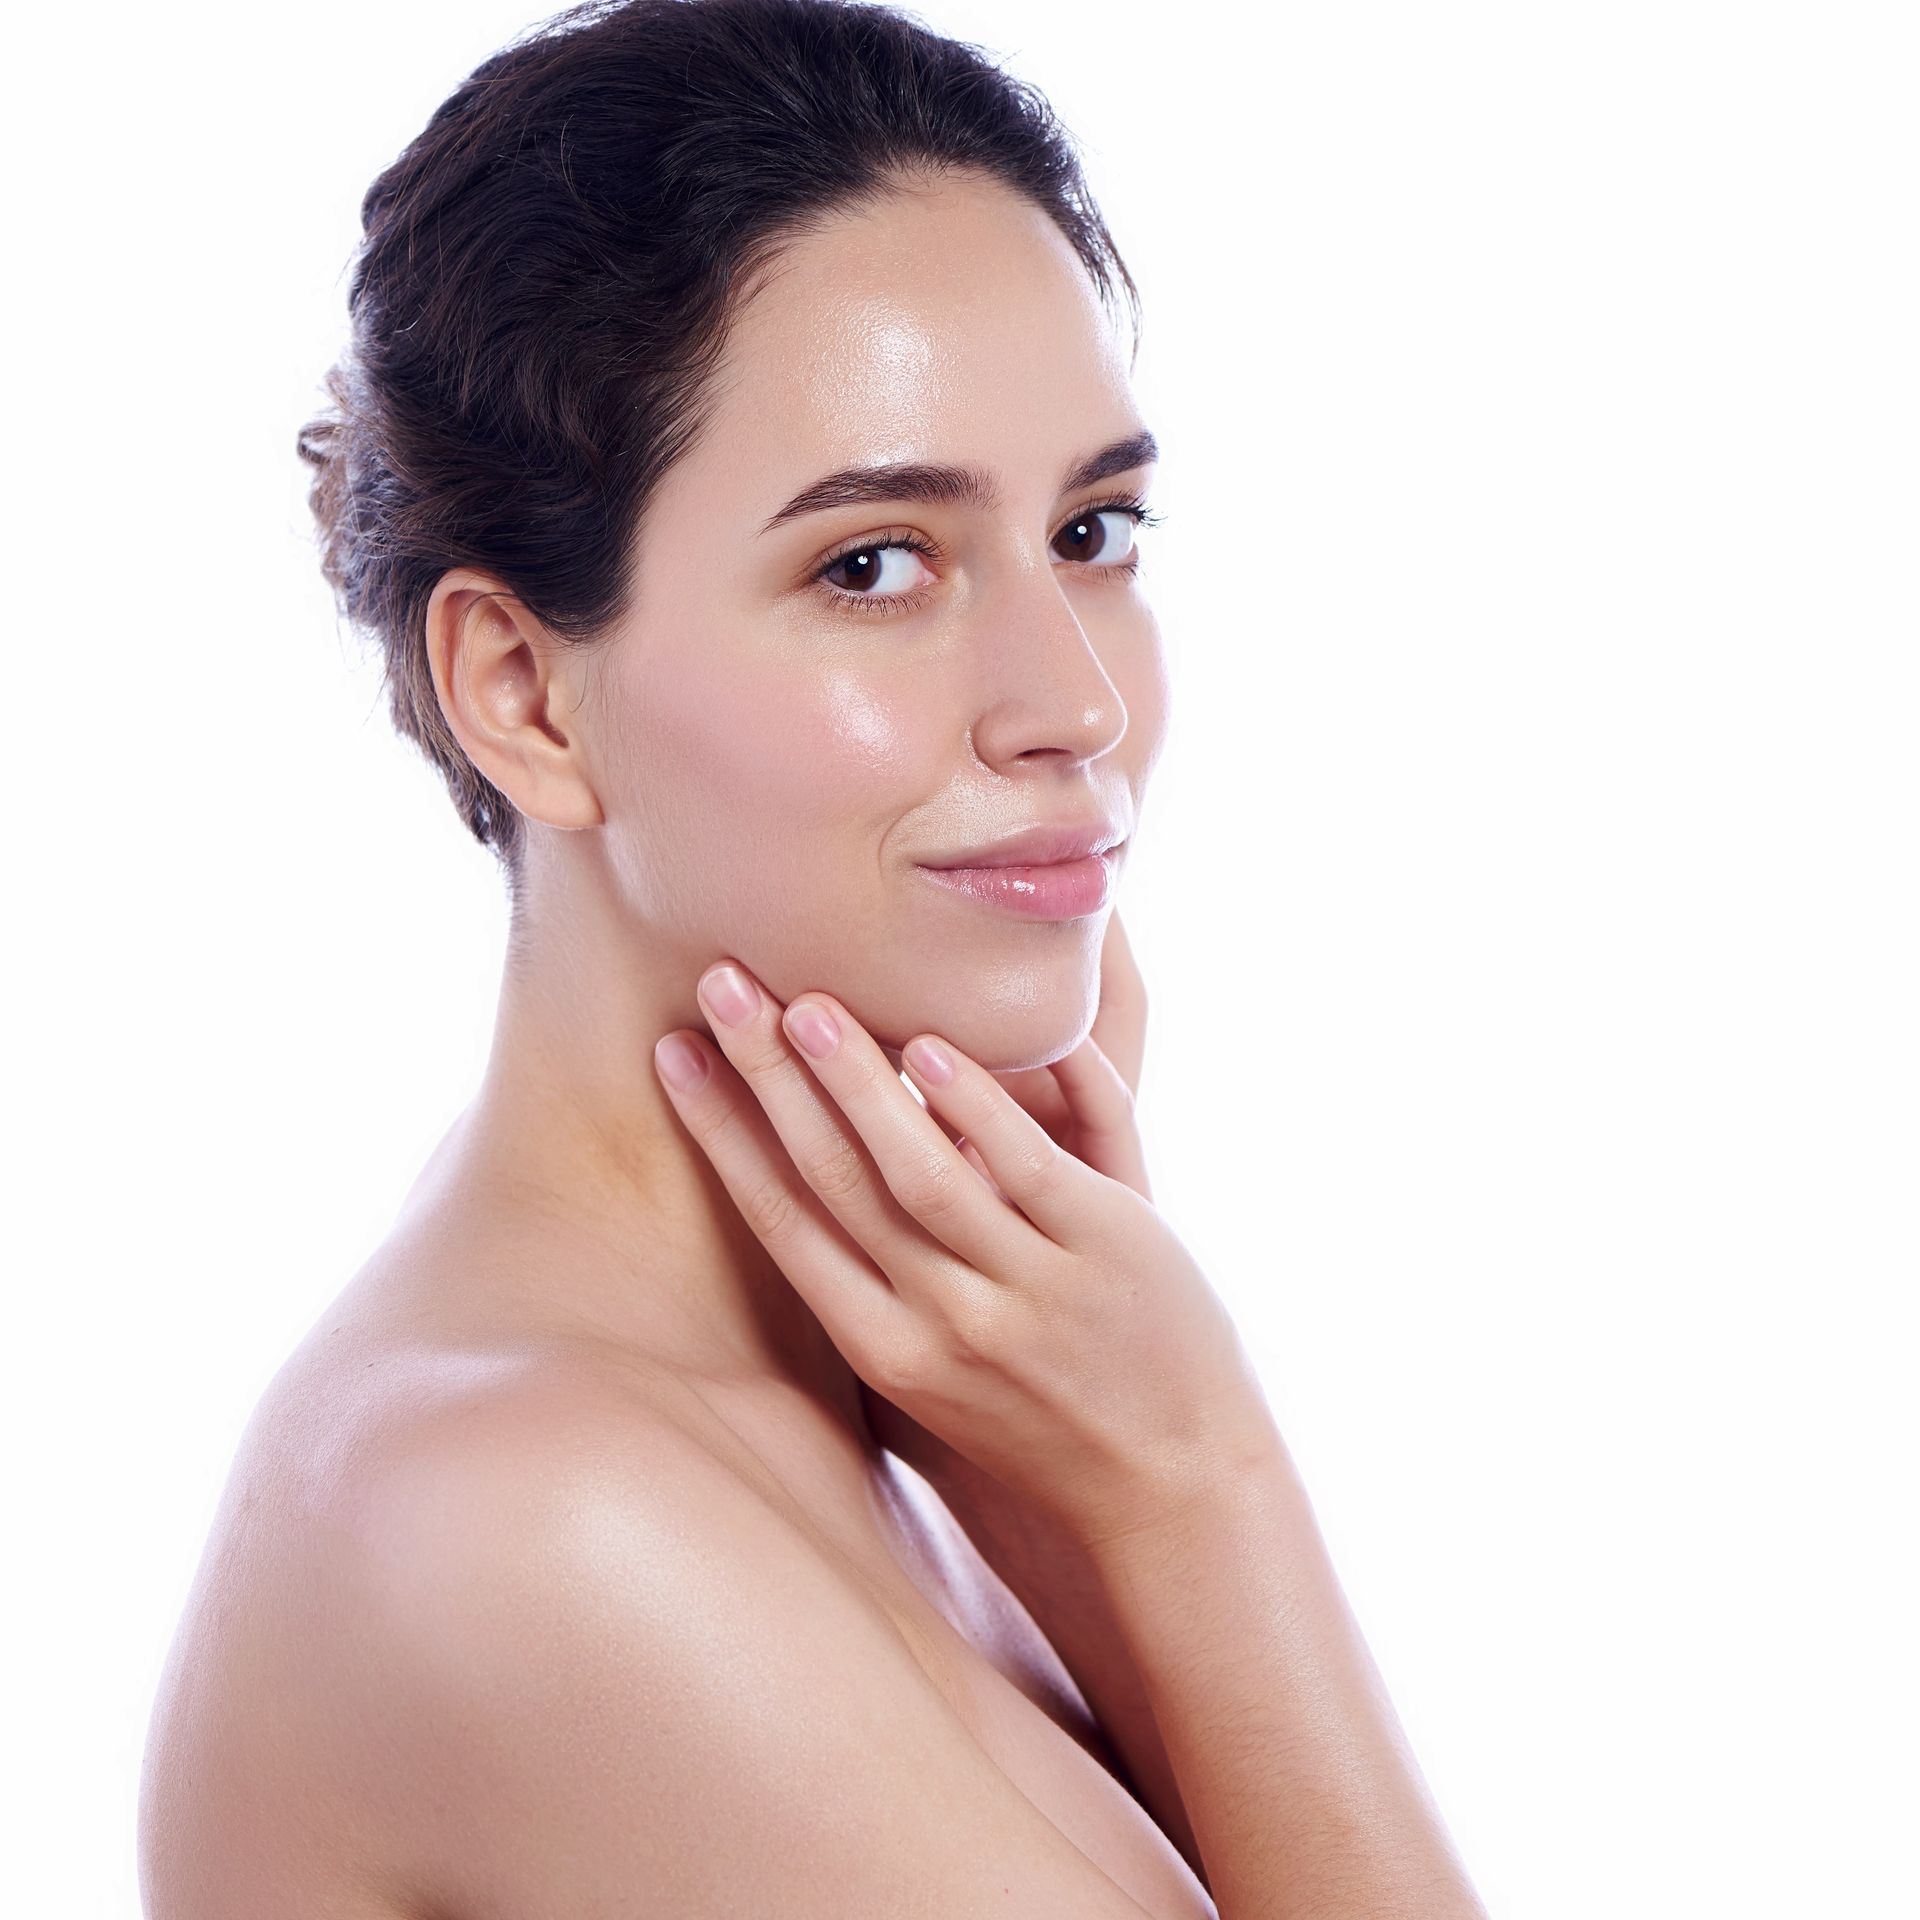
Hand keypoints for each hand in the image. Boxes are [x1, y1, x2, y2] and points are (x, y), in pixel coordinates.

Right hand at [652, 946, 1277, 1551]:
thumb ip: (874, 1288)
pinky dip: (976, 1106)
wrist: (1174, 1488)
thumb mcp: (935, 1376)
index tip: (674, 1053)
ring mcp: (1024, 1288)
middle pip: (832, 1178)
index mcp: (882, 1349)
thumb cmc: (1041, 1419)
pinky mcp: (1108, 1248)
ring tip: (803, 1003)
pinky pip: (1028, 1165)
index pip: (780, 1220)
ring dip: (855, 1080)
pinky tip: (929, 1049)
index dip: (721, 1131)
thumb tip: (802, 1187)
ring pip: (919, 1171)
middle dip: (767, 1076)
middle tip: (720, 983)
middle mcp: (940, 1323)